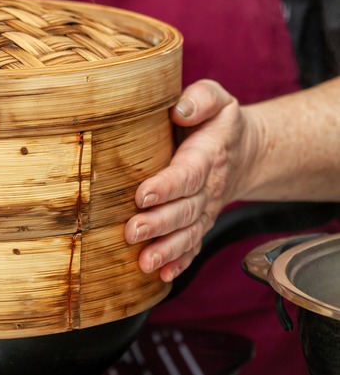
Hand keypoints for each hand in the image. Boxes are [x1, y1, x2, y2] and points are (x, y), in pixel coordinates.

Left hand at [125, 80, 252, 281]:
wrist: (241, 151)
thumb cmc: (216, 122)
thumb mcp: (215, 99)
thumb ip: (200, 99)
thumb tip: (179, 109)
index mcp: (206, 156)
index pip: (186, 174)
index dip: (166, 186)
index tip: (142, 195)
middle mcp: (207, 188)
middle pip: (184, 210)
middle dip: (158, 224)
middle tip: (132, 231)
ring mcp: (204, 209)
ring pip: (187, 234)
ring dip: (166, 249)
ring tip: (144, 262)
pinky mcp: (199, 223)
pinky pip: (192, 246)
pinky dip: (179, 262)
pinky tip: (163, 275)